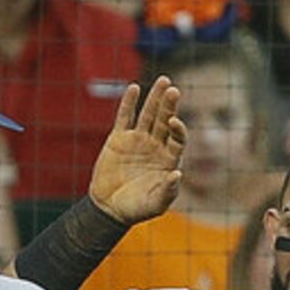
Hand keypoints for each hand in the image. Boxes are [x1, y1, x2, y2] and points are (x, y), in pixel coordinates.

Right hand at [87, 79, 185, 226]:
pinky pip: (125, 117)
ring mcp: (138, 140)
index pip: (178, 139)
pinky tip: (135, 88)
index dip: (179, 129)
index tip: (175, 122)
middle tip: (174, 90)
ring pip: (148, 114)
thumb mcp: (155, 204)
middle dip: (169, 106)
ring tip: (163, 81)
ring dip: (155, 98)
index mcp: (169, 159)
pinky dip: (129, 103)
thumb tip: (178, 174)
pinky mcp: (119, 138)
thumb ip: (168, 191)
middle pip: (165, 121)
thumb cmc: (137, 209)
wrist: (110, 208)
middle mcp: (156, 146)